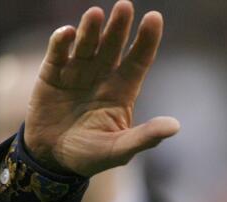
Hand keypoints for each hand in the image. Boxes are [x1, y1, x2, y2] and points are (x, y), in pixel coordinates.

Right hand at [24, 1, 179, 176]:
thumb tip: (175, 126)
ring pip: (86, 45)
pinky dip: (62, 43)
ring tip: (96, 14)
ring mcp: (76, 72)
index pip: (138, 60)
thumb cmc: (91, 155)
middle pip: (113, 47)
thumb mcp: (120, 149)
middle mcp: (102, 76)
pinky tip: (68, 34)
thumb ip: (146, 137)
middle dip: (119, 28)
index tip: (154, 18)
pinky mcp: (52, 75)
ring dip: (91, 30)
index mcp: (122, 91)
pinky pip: (58, 54)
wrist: (53, 160)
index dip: (146, 40)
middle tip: (125, 6)